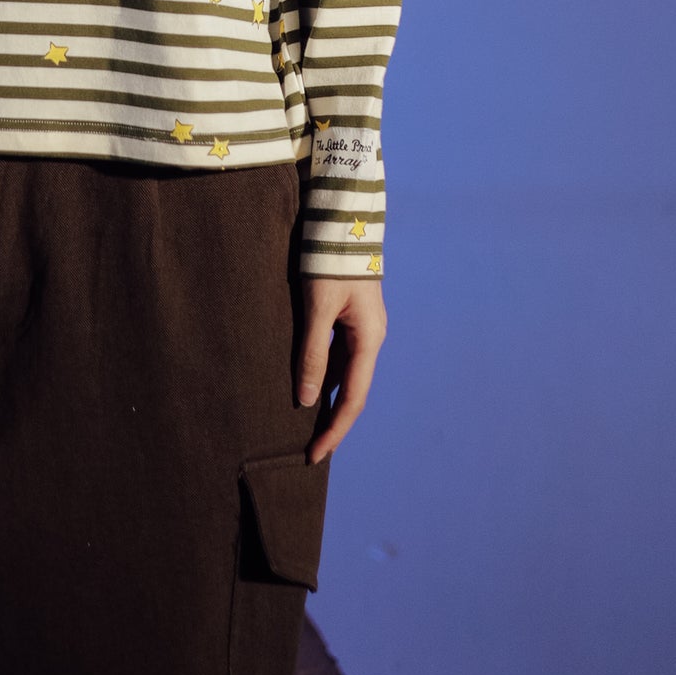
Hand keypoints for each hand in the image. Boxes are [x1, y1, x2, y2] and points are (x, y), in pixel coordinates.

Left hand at [296, 275, 385, 463]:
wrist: (342, 219)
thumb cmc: (330, 260)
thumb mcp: (318, 307)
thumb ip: (311, 353)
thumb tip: (306, 400)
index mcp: (368, 339)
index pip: (352, 397)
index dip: (334, 429)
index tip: (315, 454)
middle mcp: (369, 339)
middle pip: (352, 391)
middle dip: (333, 423)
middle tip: (311, 452)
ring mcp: (360, 329)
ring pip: (344, 376)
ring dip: (328, 402)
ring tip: (308, 430)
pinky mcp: (348, 318)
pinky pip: (337, 358)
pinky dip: (324, 378)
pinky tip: (310, 390)